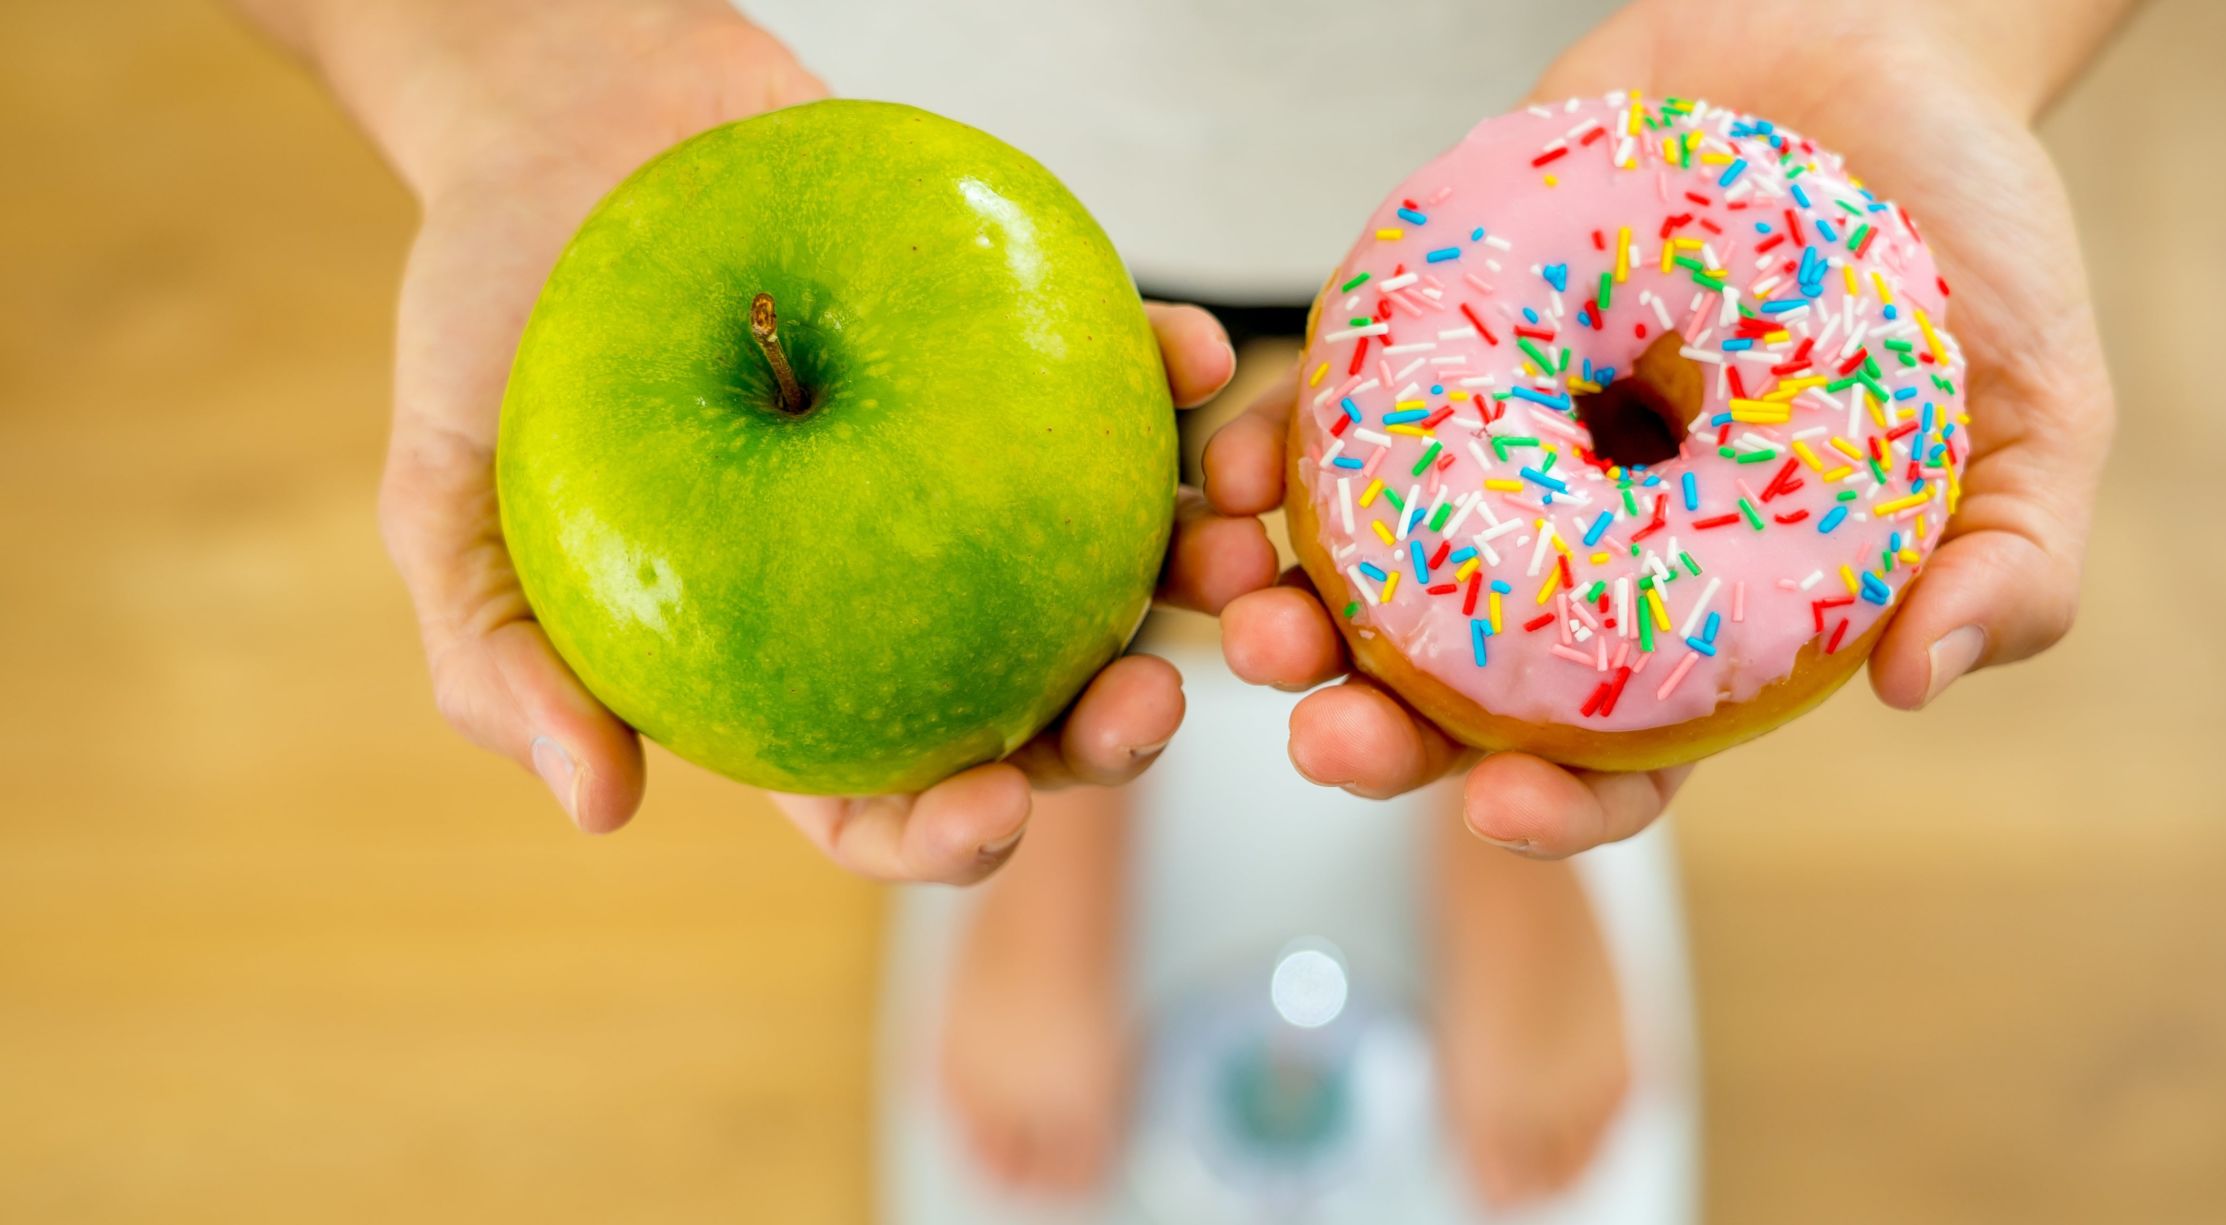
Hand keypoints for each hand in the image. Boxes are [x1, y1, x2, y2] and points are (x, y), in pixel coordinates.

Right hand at [354, 7, 1269, 880]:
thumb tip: (603, 810)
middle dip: (1109, 737)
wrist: (563, 110)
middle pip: (1028, 702)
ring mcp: (970, 466)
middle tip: (1147, 702)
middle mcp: (894, 582)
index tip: (993, 812)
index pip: (877, 792)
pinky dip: (1169, 376)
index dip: (945, 833)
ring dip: (1191, 581)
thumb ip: (501, 660)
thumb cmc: (496, 312)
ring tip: (1230, 566)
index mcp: (780, 661)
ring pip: (1111, 562)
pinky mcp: (1016, 344)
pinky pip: (1118, 378)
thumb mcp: (444, 496)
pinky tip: (1200, 366)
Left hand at [1208, 0, 2116, 856]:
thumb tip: (1920, 682)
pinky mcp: (1442, 320)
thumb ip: (2013, 556)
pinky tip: (1235, 470)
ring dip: (1293, 608)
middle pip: (1461, 682)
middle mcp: (1588, 538)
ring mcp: (1506, 431)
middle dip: (1378, 730)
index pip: (1624, 751)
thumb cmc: (1970, 245)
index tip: (1500, 808)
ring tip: (1247, 612)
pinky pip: (1338, 403)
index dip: (1561, 804)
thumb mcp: (2040, 408)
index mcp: (1707, 607)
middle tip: (1322, 731)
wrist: (1880, 41)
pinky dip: (1277, 445)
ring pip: (1372, 561)